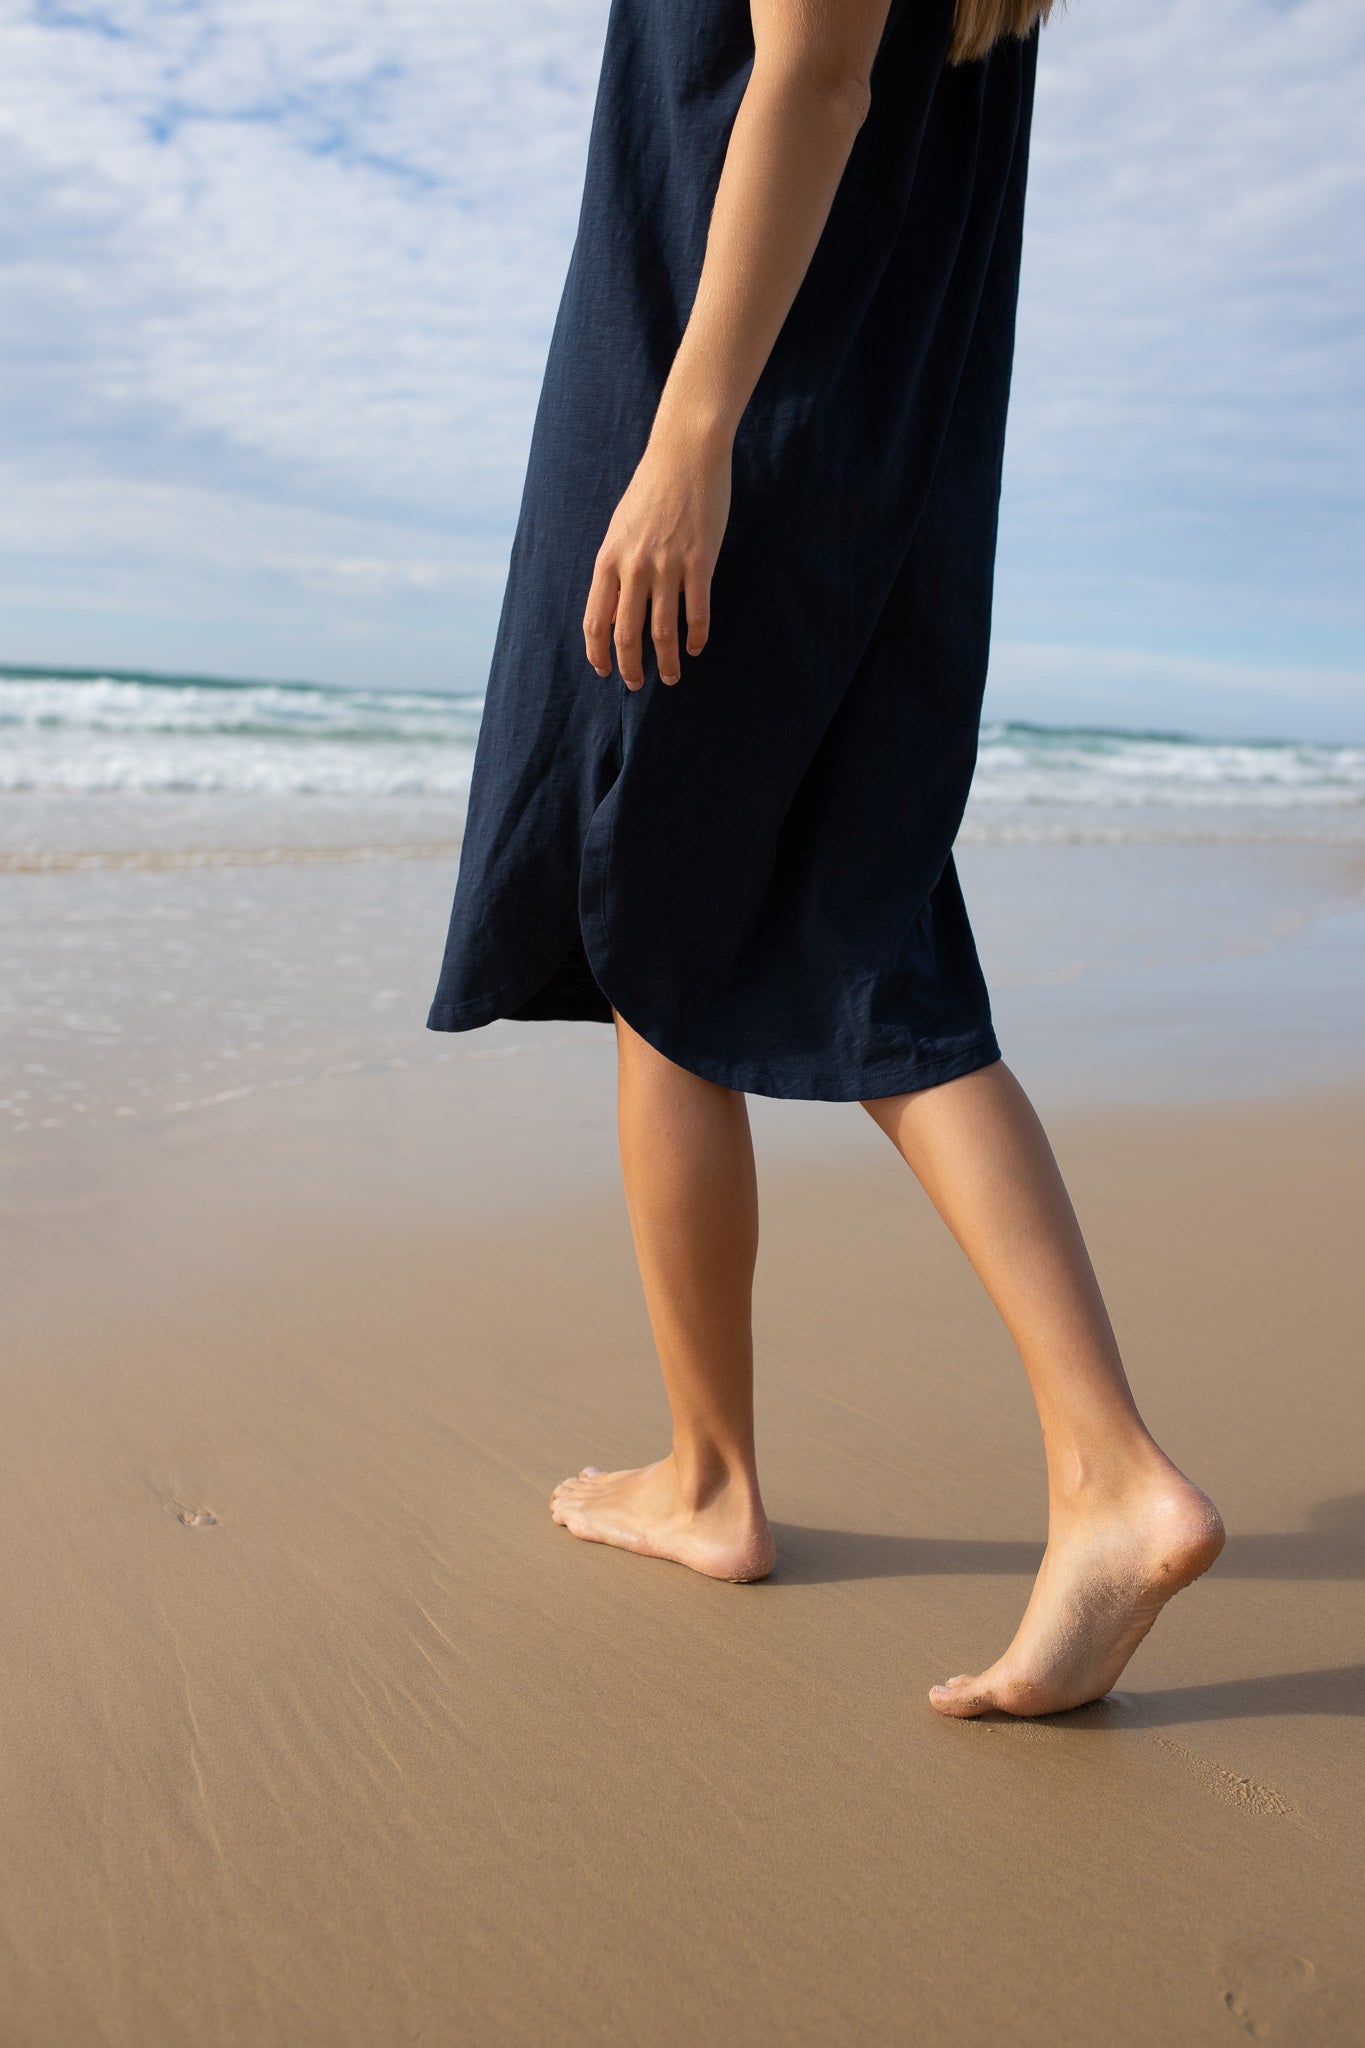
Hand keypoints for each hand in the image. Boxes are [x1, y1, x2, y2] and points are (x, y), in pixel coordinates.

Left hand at [583, 422, 731, 689]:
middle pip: (628, 634)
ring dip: (668, 661)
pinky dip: (697, 636)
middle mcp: (634, 566)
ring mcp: (668, 565)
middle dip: (632, 667)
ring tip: (673, 677)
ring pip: (664, 630)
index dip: (599, 653)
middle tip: (637, 685)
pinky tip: (697, 647)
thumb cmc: (651, 491)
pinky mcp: (700, 560)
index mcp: (609, 559)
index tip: (605, 671)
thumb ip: (616, 571)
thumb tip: (616, 615)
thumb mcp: (620, 530)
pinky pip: (697, 611)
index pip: (596, 621)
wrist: (684, 454)